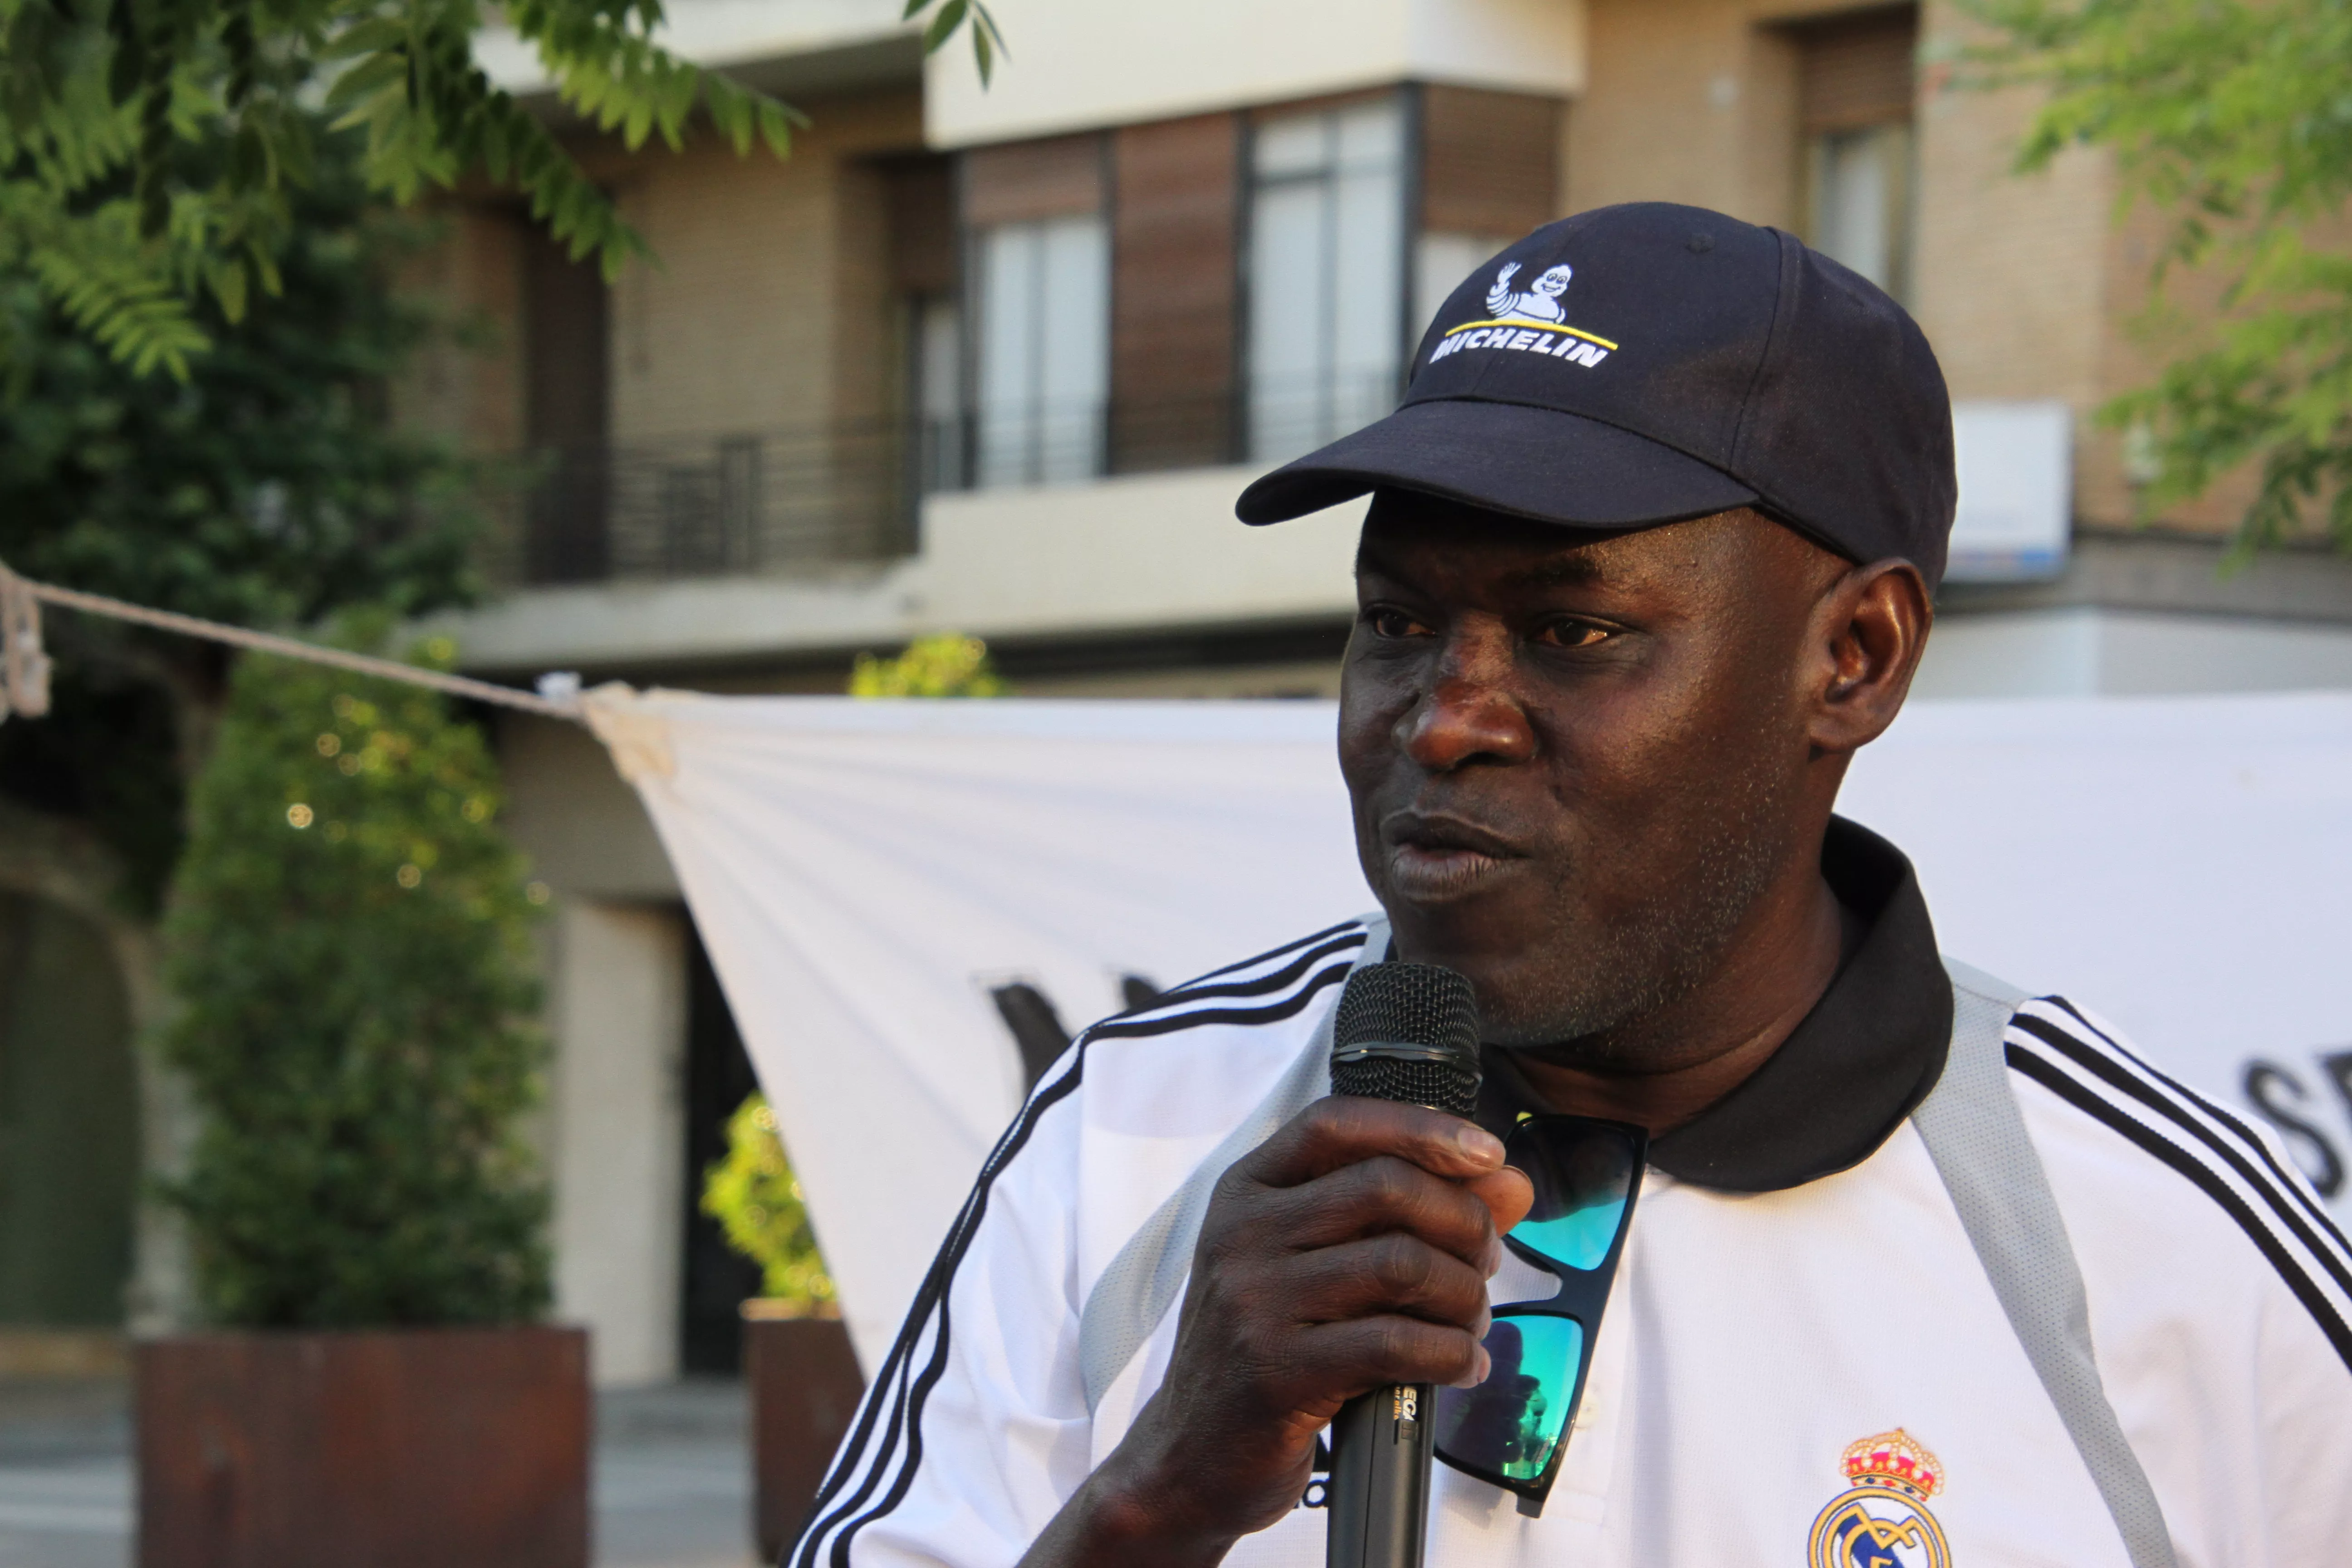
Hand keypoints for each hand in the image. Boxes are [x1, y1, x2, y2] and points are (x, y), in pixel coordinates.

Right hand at [1020, 1097, 1533, 1567]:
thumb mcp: (1318, 1266)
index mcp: (1246, 1192)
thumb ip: (1411, 1214)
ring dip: (1464, 1295)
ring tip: (1471, 1321)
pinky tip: (1463, 1366)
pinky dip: (1452, 1354)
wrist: (1190, 1456)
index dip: (1421, 1128)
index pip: (1336, 1123)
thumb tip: (1511, 1183)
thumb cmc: (1267, 1350)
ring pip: (1402, 1263)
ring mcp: (1253, 1301)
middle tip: (1484, 1263)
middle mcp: (1241, 1233)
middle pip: (1385, 1187)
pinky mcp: (1277, 1370)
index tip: (1487, 1152)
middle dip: (1463, 1222)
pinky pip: (1397, 1343)